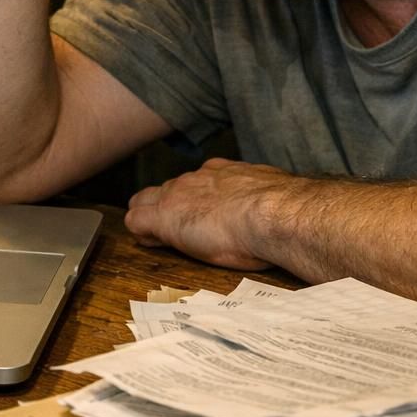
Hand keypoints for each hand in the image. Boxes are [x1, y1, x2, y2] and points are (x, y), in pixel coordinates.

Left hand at [124, 157, 297, 270]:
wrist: (271, 214)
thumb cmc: (279, 214)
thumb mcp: (269, 199)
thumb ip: (262, 198)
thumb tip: (271, 208)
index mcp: (224, 174)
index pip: (196, 184)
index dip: (191, 202)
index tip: (197, 219)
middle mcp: (197, 178)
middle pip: (168, 190)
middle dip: (166, 209)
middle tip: (175, 234)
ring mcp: (177, 194)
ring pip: (146, 201)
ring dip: (151, 219)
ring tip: (158, 240)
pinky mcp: (162, 216)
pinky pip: (136, 219)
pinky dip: (141, 232)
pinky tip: (149, 243)